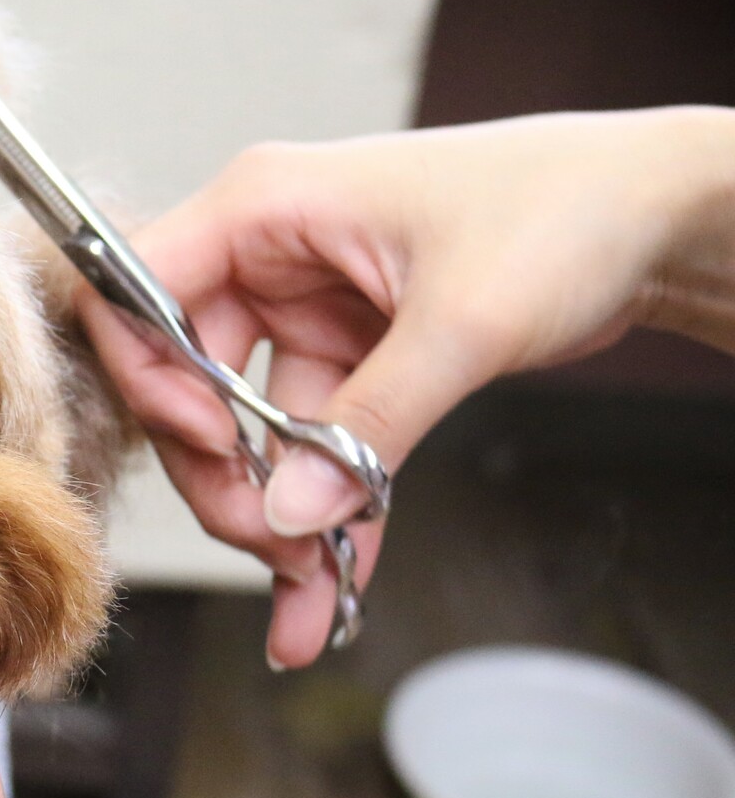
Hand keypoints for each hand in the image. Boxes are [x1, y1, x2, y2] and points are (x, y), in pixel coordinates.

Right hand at [76, 106, 734, 668]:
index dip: (151, 380)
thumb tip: (289, 515)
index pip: (135, 290)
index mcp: (266, 207)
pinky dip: (320, 518)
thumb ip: (367, 424)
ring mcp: (302, 311)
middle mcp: (267, 256)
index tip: (212, 445)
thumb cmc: (571, 208)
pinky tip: (329, 590)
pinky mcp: (345, 358)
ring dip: (270, 517)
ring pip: (241, 433)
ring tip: (308, 586)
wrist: (663, 214)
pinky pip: (308, 451)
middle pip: (180, 384)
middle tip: (271, 545)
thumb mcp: (466, 320)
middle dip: (220, 477)